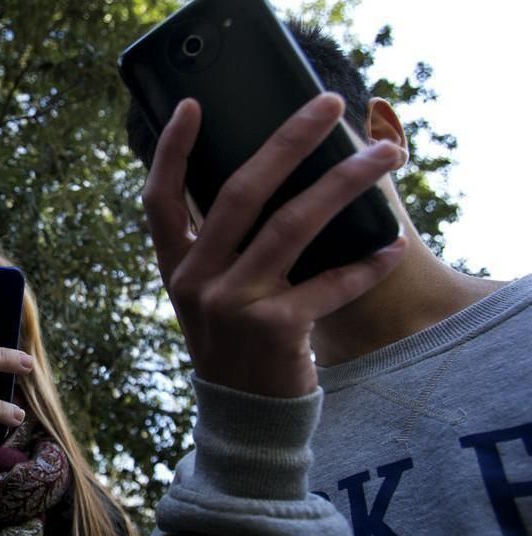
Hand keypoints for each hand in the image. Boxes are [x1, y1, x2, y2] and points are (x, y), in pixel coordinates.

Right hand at [143, 93, 406, 397]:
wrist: (245, 417)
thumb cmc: (235, 342)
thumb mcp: (208, 295)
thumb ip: (219, 247)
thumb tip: (271, 178)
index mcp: (176, 267)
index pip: (160, 200)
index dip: (172, 150)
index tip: (192, 104)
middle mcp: (197, 281)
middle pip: (239, 194)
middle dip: (286, 141)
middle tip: (325, 105)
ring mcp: (233, 305)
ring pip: (292, 225)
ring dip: (342, 184)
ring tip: (381, 156)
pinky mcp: (275, 329)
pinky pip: (330, 283)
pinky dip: (365, 264)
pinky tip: (389, 246)